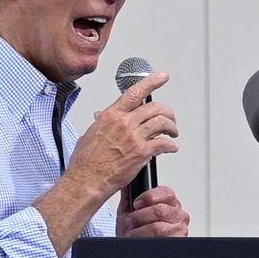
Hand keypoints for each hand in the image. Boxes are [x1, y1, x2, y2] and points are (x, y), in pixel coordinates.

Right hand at [66, 71, 178, 198]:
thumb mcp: (89, 134)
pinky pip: (163, 144)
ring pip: (162, 123)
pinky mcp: (141, 153)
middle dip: (167, 112)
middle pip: (154, 108)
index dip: (152, 81)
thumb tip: (100, 116)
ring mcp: (134, 137)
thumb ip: (99, 122)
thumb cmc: (85, 162)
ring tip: (173, 132)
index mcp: (111, 115)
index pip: (135, 92)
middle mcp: (124, 123)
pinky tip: (171, 147)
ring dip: (172, 127)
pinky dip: (171, 145)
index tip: (162, 77)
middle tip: (170, 118)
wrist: (87, 180)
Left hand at [116, 185, 189, 237]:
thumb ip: (129, 194)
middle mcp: (178, 214)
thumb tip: (125, 179)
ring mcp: (180, 229)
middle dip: (139, 217)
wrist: (133, 247)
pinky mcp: (177, 242)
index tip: (136, 204)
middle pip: (160, 210)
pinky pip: (158, 240)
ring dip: (139, 231)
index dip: (148, 197)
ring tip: (132, 232)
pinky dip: (143, 239)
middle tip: (130, 221)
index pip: (166, 192)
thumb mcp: (129, 209)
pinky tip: (140, 239)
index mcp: (169, 202)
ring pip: (157, 227)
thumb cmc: (133, 230)